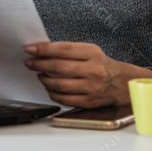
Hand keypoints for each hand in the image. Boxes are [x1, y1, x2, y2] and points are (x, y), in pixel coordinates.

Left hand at [23, 41, 151, 107]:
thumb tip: (42, 50)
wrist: (121, 83)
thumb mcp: (89, 50)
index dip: (43, 49)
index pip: (63, 50)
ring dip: (44, 79)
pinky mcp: (88, 101)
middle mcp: (93, 70)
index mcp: (92, 54)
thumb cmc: (102, 65)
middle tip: (30, 62)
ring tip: (39, 74)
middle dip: (39, 64)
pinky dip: (52, 92)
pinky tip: (49, 87)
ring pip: (59, 84)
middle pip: (59, 67)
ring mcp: (91, 87)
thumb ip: (68, 50)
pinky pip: (64, 98)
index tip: (30, 49)